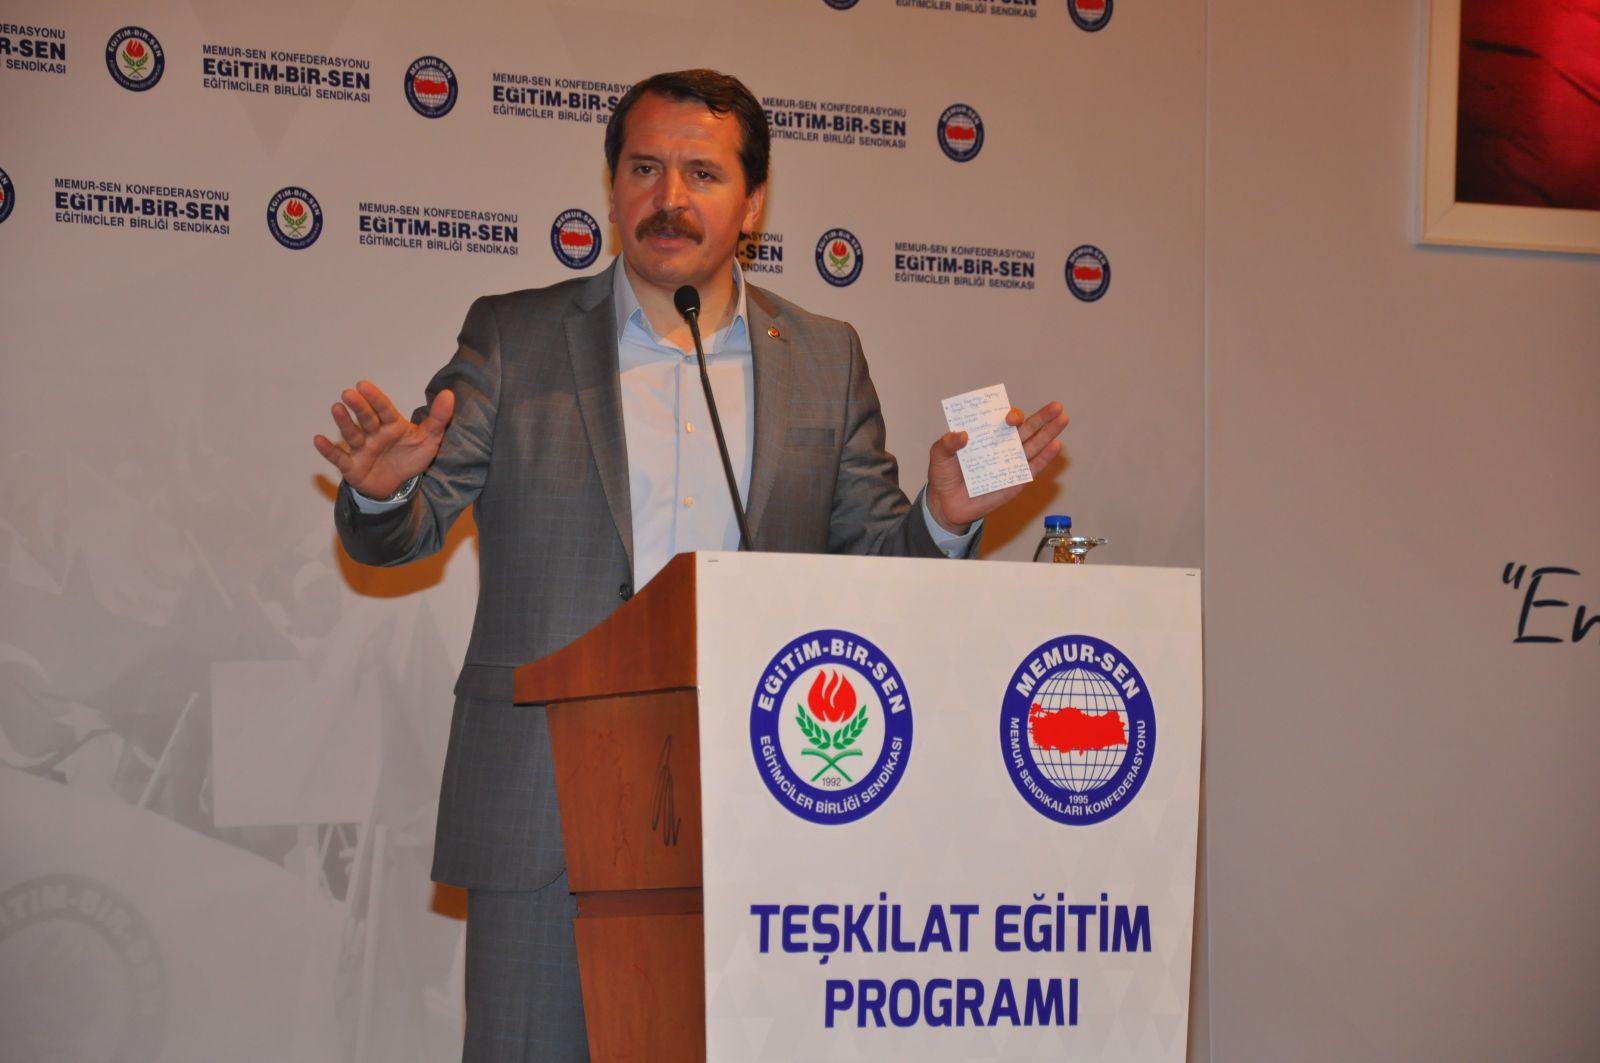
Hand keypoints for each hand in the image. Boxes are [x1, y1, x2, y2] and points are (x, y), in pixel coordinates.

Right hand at [312, 380, 454, 499]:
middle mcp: (374, 434)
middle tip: (348, 393)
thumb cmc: (410, 458)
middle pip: (366, 419)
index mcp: (392, 425)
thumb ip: (439, 418)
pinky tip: (318, 439)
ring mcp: (361, 449)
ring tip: (336, 408)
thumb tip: (449, 394)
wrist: (398, 486)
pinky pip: (339, 458)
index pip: (384, 409)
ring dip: (343, 423)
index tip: (363, 384)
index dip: (375, 398)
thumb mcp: (430, 439)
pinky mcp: (352, 466)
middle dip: (358, 407)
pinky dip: (328, 450)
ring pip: (352, 434)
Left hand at [925, 401, 1067, 534]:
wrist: (945, 504)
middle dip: (1042, 417)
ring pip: (1035, 445)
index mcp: (987, 435)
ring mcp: (1011, 463)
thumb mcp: (939, 455)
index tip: (1009, 419)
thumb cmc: (944, 475)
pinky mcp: (1016, 482)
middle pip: (1027, 429)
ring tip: (1063, 419)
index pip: (1004, 421)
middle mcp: (1002, 446)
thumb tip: (962, 435)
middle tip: (1057, 406)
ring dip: (1050, 433)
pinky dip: (1045, 458)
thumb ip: (946, 443)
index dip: (1011, 416)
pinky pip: (1032, 468)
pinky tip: (1056, 445)